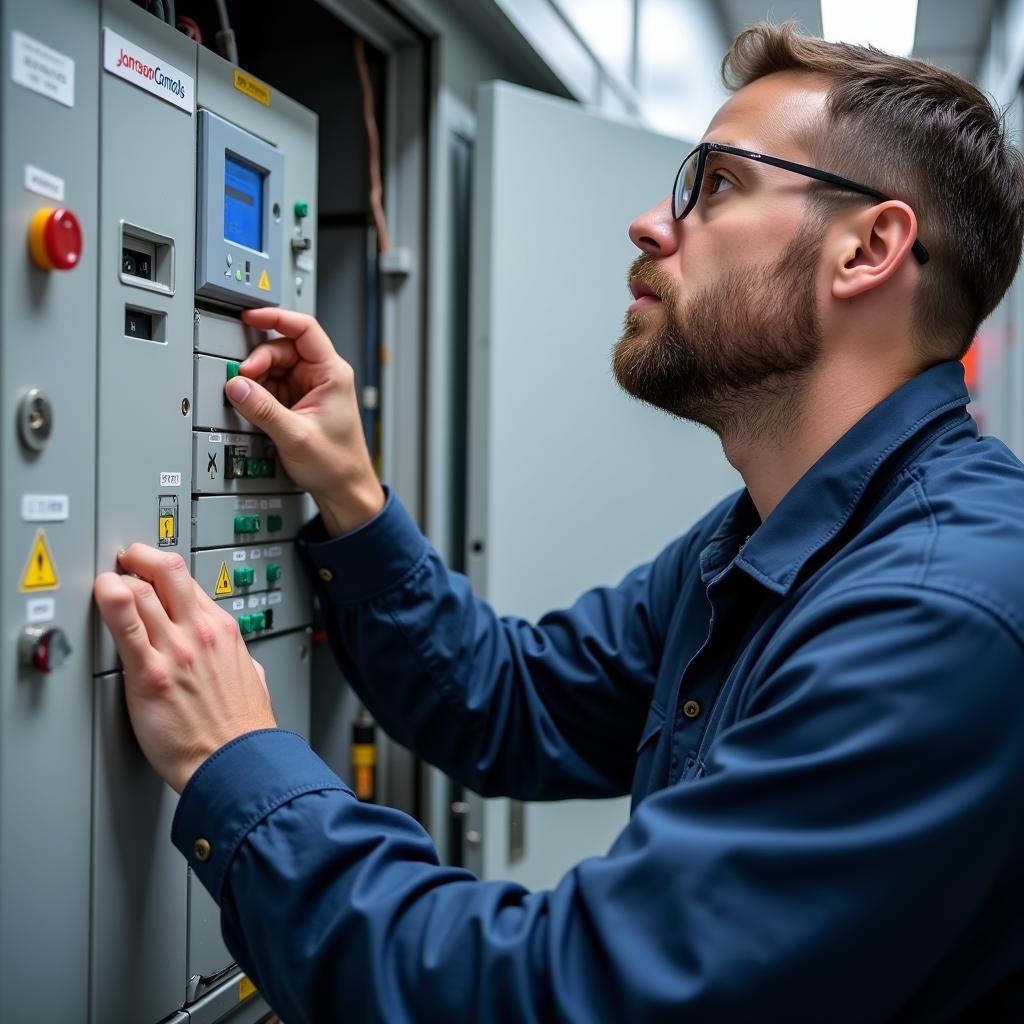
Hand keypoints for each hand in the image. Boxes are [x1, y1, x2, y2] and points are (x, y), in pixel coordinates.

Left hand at [94, 544, 276, 792]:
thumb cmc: (244, 729)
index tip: (146, 569)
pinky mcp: (151, 675)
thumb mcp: (253, 676)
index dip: (160, 570)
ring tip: (106, 585)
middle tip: (124, 560)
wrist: (236, 762)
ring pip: (141, 591)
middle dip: (140, 557)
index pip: (188, 581)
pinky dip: (112, 603)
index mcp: (224, 630)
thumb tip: (230, 654)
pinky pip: (126, 628)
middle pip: (166, 571)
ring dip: (119, 581)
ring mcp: (176, 650)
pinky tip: (104, 592)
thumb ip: (235, 657)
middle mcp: (200, 632)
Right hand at [230, 308, 384, 535]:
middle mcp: (321, 376)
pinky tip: (253, 407)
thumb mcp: (295, 435)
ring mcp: (308, 388)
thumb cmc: (337, 464)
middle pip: (282, 348)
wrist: (344, 489)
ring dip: (256, 379)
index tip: (249, 317)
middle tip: (242, 379)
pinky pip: (271, 386)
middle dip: (258, 361)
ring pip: (273, 367)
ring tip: (248, 399)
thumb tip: (236, 386)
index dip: (275, 317)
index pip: (304, 328)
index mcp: (332, 373)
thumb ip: (263, 409)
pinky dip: (258, 394)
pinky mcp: (296, 402)